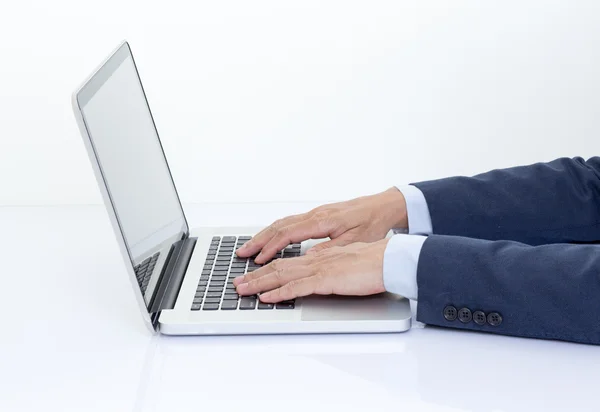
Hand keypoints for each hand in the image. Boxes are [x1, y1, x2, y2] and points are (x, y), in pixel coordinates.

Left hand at [234, 239, 388, 301]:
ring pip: (281, 274)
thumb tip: (317, 272)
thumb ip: (329, 265)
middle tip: (237, 284)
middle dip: (254, 276)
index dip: (267, 267)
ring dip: (259, 283)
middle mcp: (315, 259)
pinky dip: (279, 293)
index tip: (252, 273)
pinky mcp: (326, 279)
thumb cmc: (374, 261)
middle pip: (278, 266)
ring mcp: (319, 268)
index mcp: (320, 255)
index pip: (287, 261)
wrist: (389, 259)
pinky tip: (267, 298)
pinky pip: (297, 287)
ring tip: (243, 290)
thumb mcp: (346, 261)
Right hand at [236, 187, 406, 263]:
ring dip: (265, 235)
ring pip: (283, 223)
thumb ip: (331, 250)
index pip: (288, 234)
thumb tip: (308, 259)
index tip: (258, 260)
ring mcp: (316, 213)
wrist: (385, 206)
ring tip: (250, 247)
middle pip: (279, 226)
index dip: (271, 248)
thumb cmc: (373, 222)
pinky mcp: (319, 215)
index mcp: (322, 221)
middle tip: (242, 253)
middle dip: (258, 240)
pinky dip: (276, 231)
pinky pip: (291, 222)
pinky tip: (272, 239)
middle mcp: (315, 214)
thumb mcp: (355, 241)